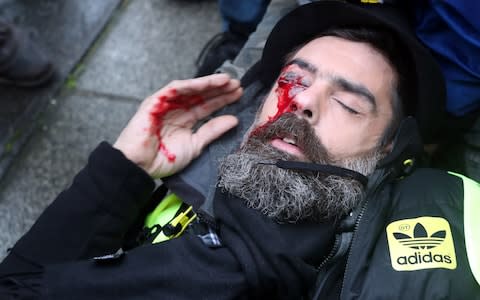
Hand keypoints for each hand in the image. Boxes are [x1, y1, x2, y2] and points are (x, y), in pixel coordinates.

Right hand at [113, 73, 241, 177]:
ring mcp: (166, 104)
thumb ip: (213, 131)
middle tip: (237, 85)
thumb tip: (234, 120)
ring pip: (191, 89)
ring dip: (208, 83)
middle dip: (219, 89)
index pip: (207, 107)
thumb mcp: (195, 145)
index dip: (222, 100)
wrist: (139, 166)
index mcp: (185, 120)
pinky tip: (207, 82)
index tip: (239, 95)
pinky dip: (191, 85)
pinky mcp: (155, 101)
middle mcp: (177, 110)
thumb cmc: (162, 159)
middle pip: (201, 96)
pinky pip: (175, 89)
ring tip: (227, 80)